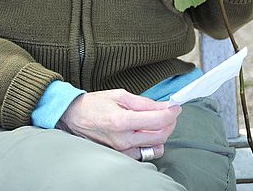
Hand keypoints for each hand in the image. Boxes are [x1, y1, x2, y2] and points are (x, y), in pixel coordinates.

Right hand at [57, 89, 181, 159]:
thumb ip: (144, 102)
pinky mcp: (121, 155)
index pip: (156, 121)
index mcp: (122, 120)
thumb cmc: (96, 104)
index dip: (171, 113)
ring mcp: (122, 150)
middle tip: (170, 112)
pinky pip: (145, 153)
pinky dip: (151, 143)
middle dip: (170, 123)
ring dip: (162, 133)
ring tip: (158, 121)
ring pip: (155, 147)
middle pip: (159, 136)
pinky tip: (148, 132)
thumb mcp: (121, 95)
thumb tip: (165, 106)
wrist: (76, 117)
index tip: (176, 106)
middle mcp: (123, 139)